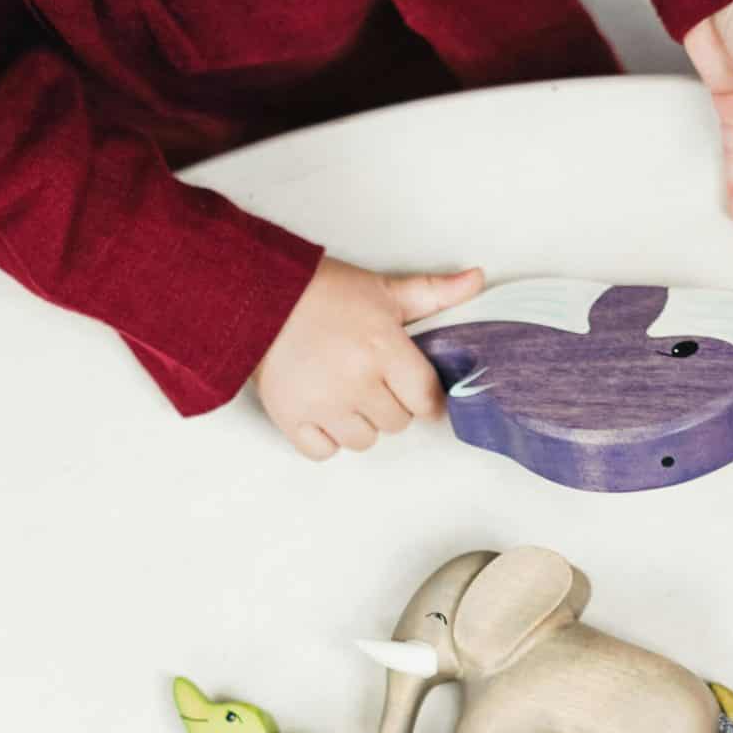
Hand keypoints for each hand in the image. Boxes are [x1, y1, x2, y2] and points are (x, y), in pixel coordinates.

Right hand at [255, 257, 484, 458]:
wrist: (257, 296)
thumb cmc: (321, 292)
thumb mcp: (382, 289)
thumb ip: (432, 293)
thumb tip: (475, 280)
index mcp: (384, 348)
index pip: (427, 399)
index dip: (425, 396)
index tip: (414, 389)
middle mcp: (356, 382)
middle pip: (398, 423)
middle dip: (390, 404)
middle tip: (371, 379)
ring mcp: (323, 405)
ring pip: (365, 441)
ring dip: (360, 423)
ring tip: (345, 392)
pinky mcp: (291, 419)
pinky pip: (324, 452)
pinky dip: (326, 438)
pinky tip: (322, 411)